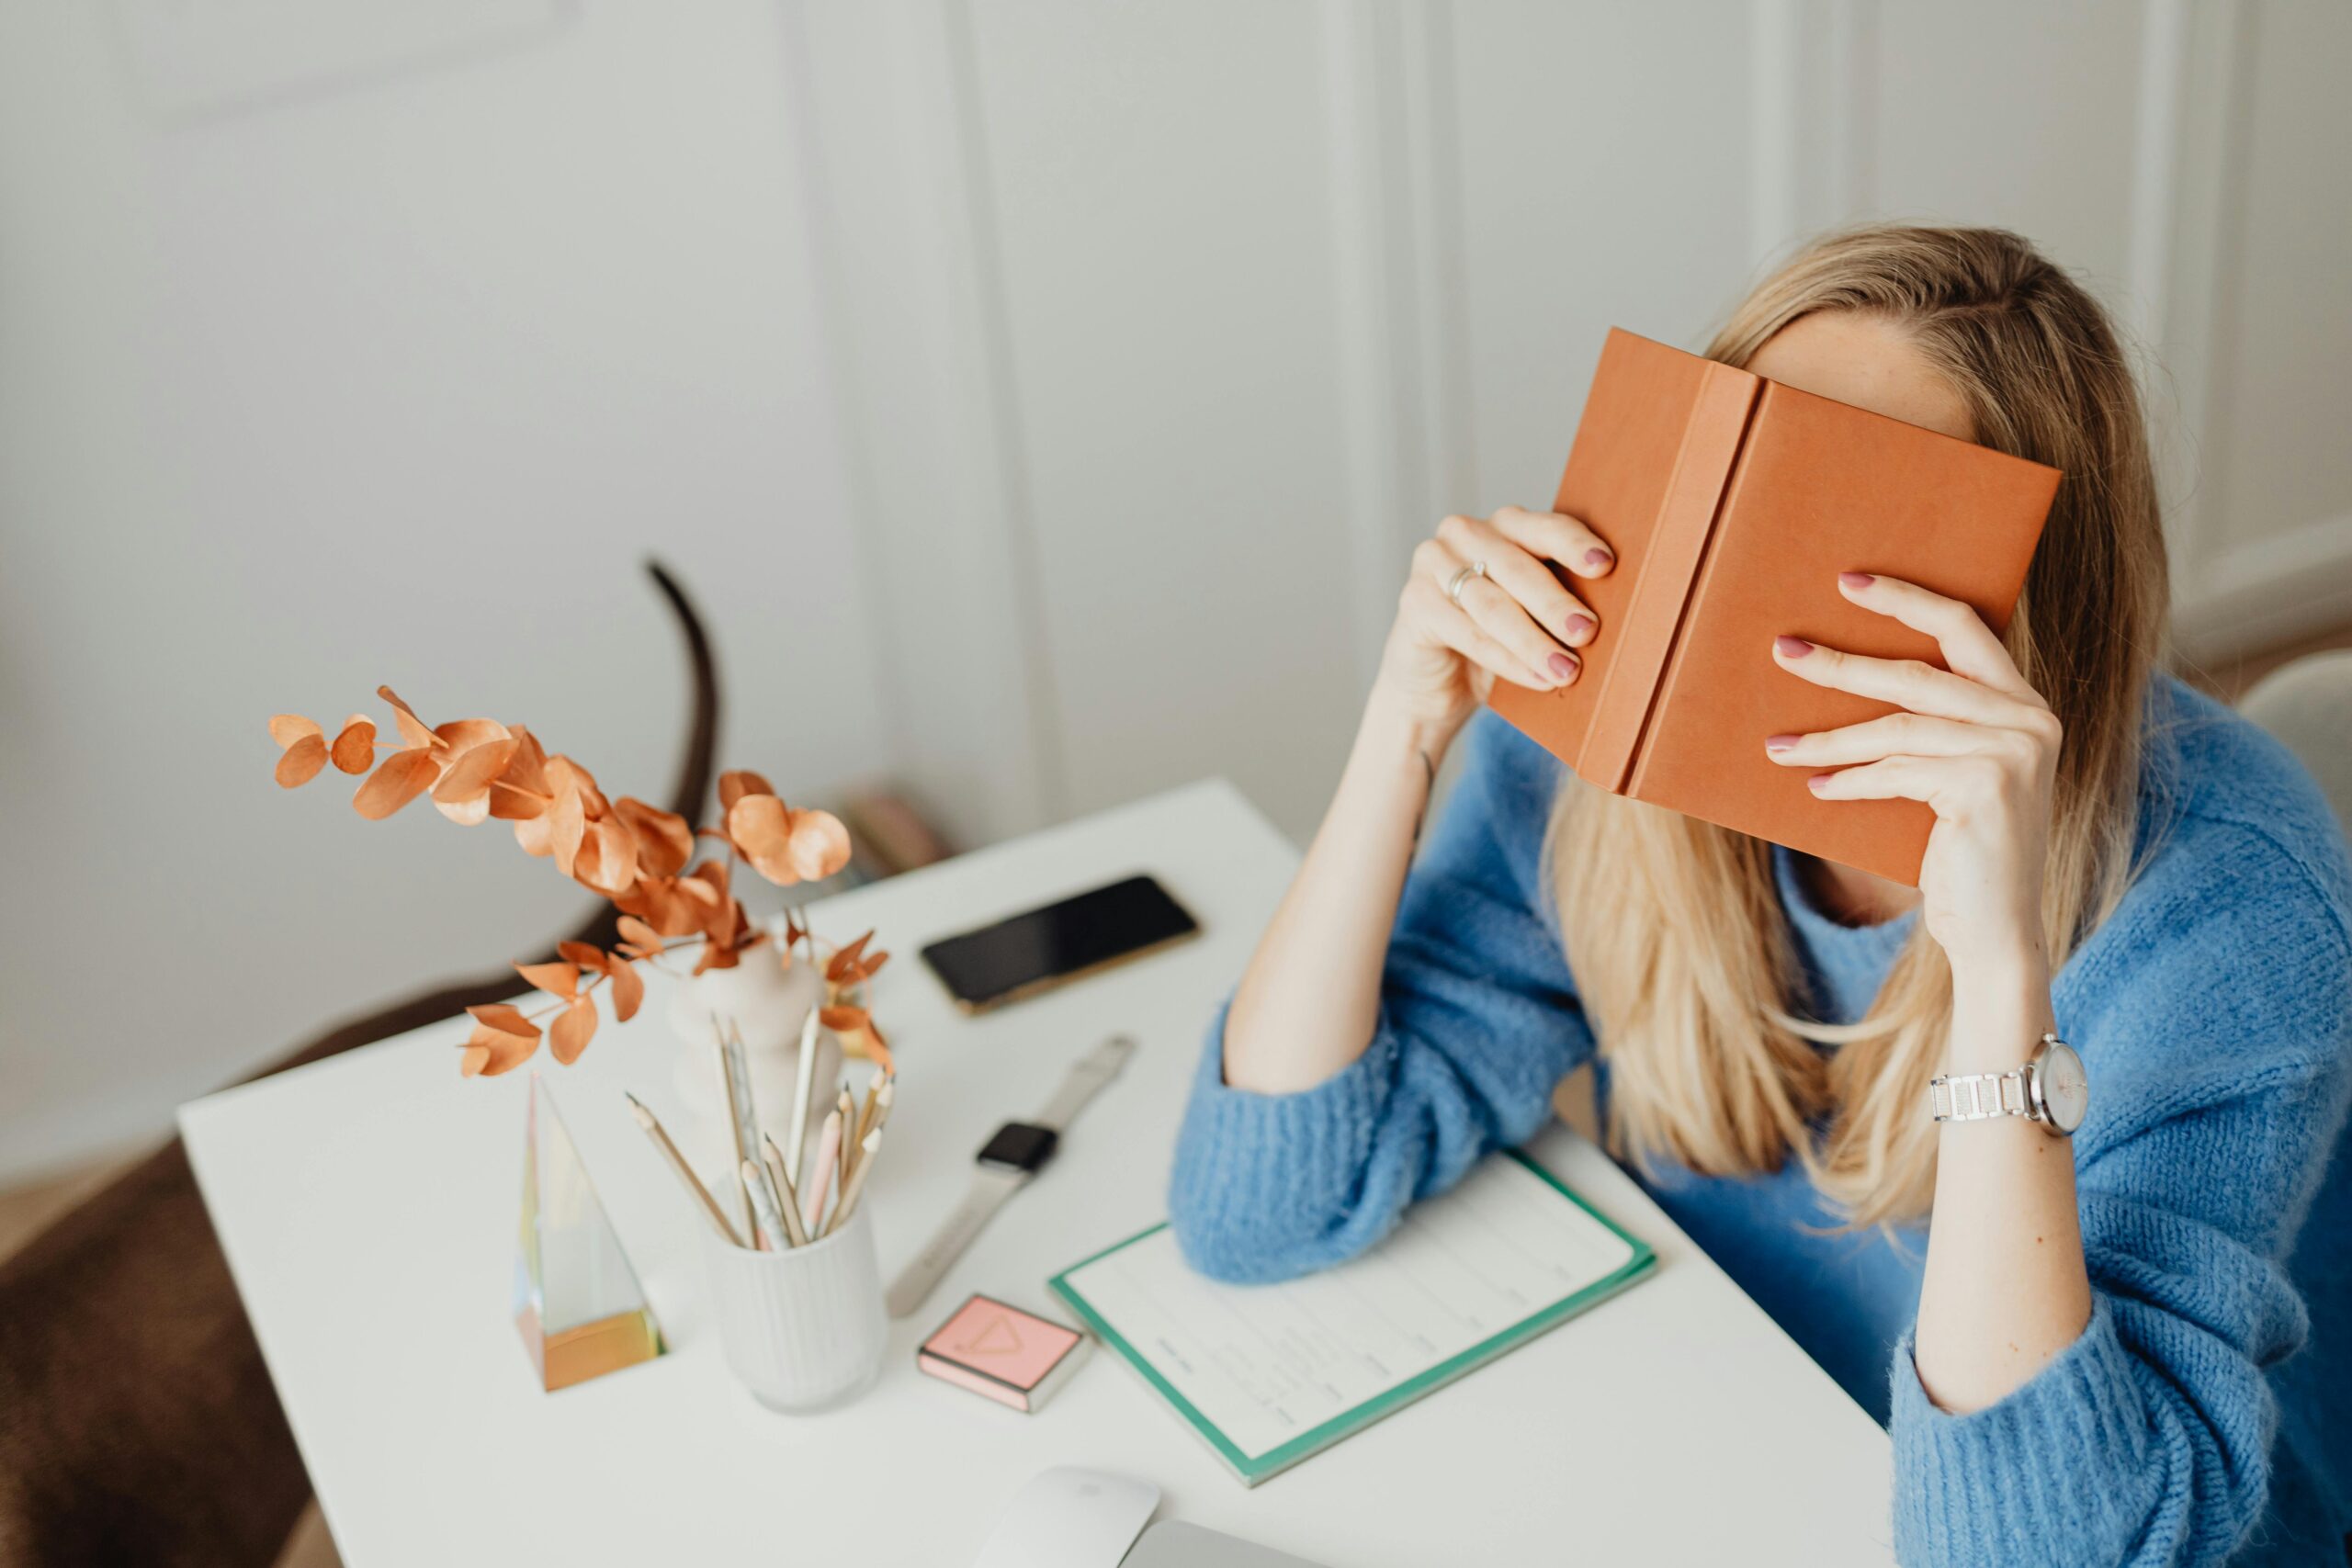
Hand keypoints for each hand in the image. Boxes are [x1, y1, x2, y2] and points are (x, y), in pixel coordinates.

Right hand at [1372, 507, 1614, 748]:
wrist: (1437, 685)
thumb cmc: (1499, 643)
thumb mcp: (1534, 616)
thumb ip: (1560, 602)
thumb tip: (1617, 615)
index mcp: (1504, 525)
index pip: (1544, 527)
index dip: (1574, 545)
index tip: (1605, 566)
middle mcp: (1464, 533)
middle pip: (1516, 566)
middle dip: (1555, 603)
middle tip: (1588, 632)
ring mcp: (1432, 563)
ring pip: (1492, 603)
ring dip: (1532, 640)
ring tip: (1566, 670)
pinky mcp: (1414, 601)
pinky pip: (1467, 632)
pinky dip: (1505, 659)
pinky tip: (1535, 678)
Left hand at [1764, 572, 2059, 977]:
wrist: (1996, 932)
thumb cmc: (1961, 855)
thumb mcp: (1947, 779)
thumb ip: (1923, 730)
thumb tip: (1836, 678)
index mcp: (2024, 706)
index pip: (1965, 628)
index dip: (1907, 599)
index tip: (1848, 581)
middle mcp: (2030, 720)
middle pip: (1918, 672)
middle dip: (1843, 663)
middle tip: (1784, 650)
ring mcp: (2014, 753)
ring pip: (1896, 727)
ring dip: (1829, 737)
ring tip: (1778, 745)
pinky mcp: (1987, 787)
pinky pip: (1896, 772)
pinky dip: (1850, 781)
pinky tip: (1816, 787)